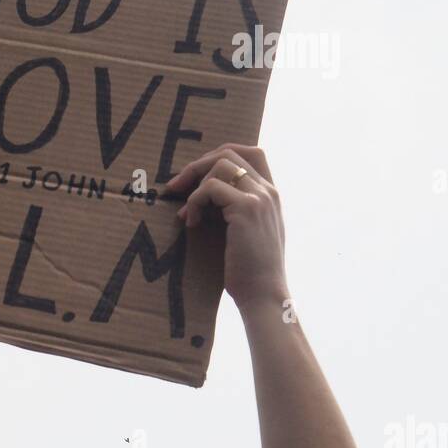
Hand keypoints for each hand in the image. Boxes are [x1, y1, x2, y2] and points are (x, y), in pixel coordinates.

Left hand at [164, 145, 288, 313]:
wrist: (263, 296)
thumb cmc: (250, 274)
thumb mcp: (245, 236)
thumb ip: (234, 213)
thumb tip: (202, 201)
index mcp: (271, 195)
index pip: (251, 153)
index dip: (220, 156)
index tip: (197, 177)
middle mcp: (269, 191)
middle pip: (231, 151)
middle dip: (198, 165)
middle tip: (176, 187)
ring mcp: (259, 197)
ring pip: (221, 164)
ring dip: (195, 184)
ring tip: (187, 213)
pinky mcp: (246, 209)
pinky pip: (211, 187)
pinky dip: (195, 201)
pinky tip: (192, 223)